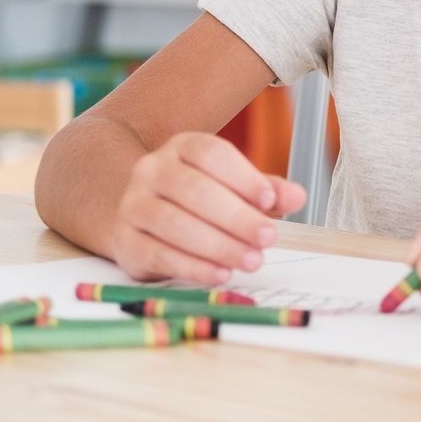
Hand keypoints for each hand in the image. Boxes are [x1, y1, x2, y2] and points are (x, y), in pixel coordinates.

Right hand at [109, 133, 306, 284]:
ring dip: (219, 245)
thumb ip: (266, 190)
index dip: (243, 177)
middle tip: (268, 238)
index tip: (271, 202)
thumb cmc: (199, 199)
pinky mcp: (124, 241)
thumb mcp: (235, 187)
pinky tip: (221, 274)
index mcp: (182, 148)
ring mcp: (133, 205)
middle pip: (194, 190)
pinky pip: (159, 254)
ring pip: (175, 224)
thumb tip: (296, 197)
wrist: (142, 216)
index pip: (211, 154)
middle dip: (236, 217)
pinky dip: (194, 267)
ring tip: (252, 260)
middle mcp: (152, 170)